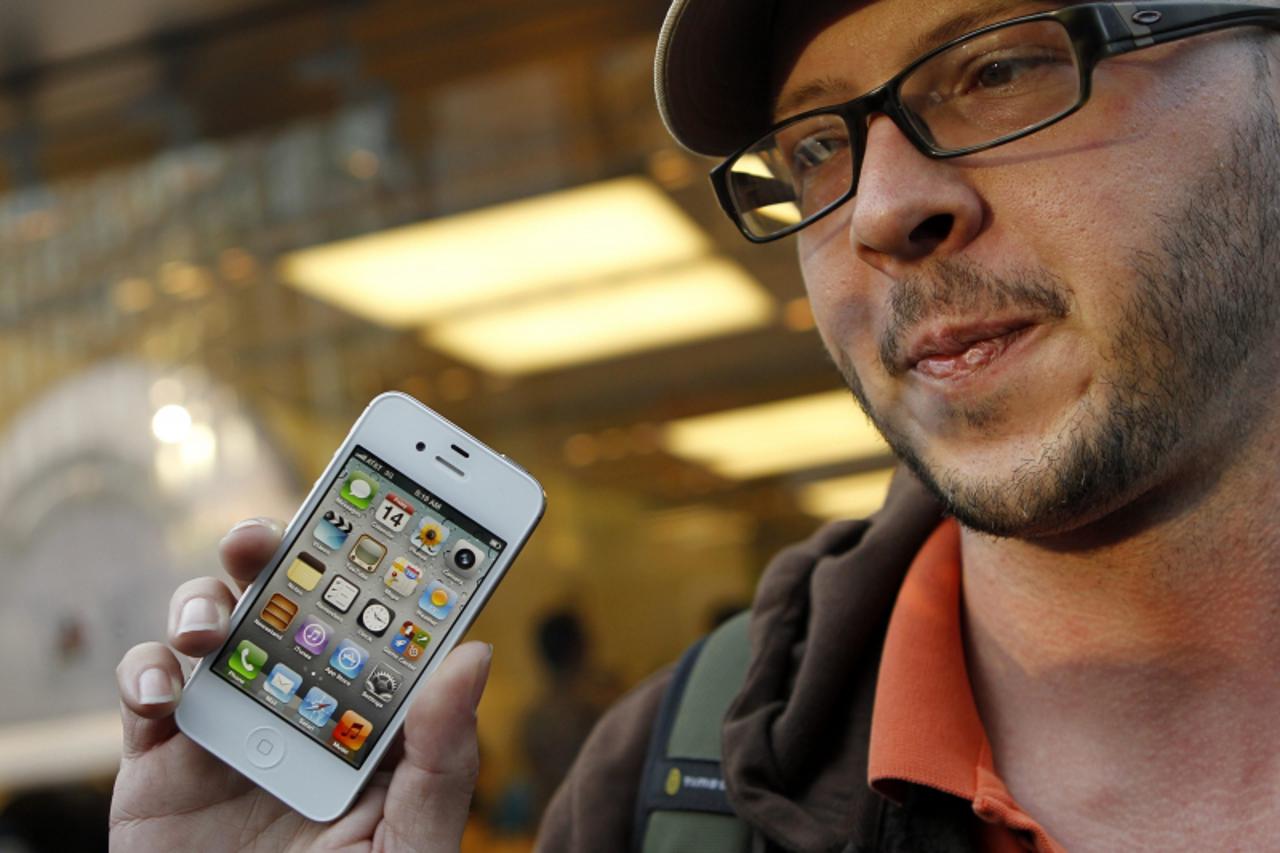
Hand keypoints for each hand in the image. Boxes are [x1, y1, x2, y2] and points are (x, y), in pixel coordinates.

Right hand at [110, 518, 489, 851]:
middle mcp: (300, 697)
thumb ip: (442, 756)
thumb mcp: (410, 838)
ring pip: (215, 623)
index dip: (382, 557)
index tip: (386, 504)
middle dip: (278, 553)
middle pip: (288, 599)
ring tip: (215, 623)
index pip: (379, 615)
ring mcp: (231, 717)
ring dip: (208, 601)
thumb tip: (475, 655)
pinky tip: (166, 686)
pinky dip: (148, 667)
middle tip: (269, 536)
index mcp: (368, 707)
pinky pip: (147, 684)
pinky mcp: (163, 751)